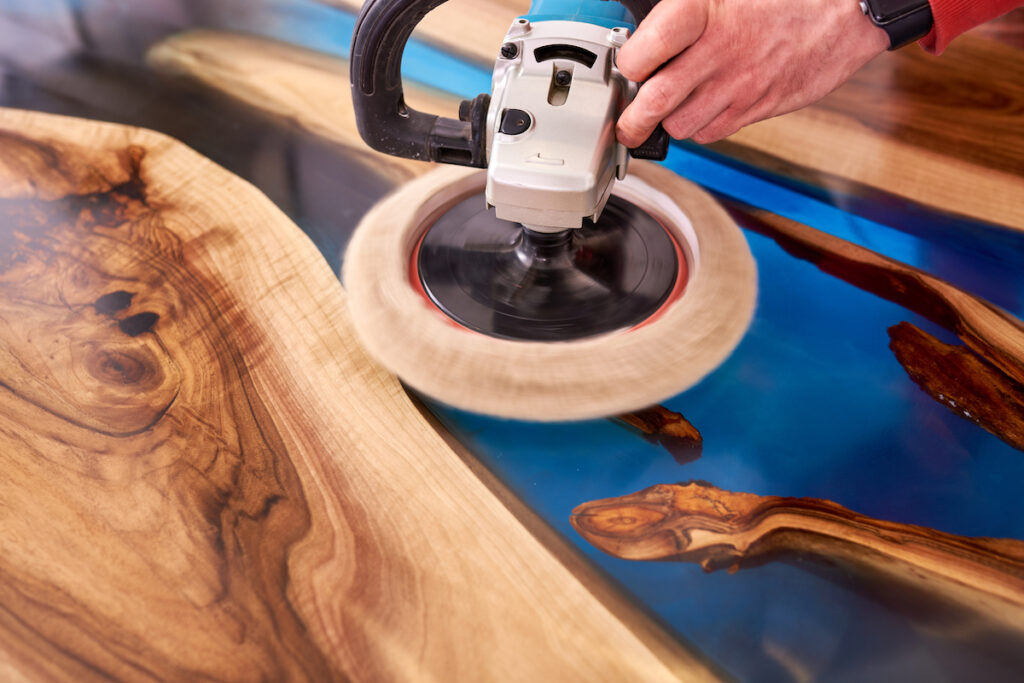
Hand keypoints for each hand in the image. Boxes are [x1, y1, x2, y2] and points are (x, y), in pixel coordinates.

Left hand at [616, 0, 889, 145]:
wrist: (847, 9)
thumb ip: (684, 12)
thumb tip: (647, 35)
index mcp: (702, 12)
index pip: (642, 53)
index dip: (628, 65)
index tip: (628, 67)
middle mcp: (718, 52)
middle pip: (654, 102)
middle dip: (631, 121)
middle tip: (626, 123)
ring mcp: (739, 85)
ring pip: (681, 124)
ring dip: (669, 122)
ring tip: (670, 110)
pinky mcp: (758, 107)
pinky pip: (712, 132)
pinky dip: (700, 127)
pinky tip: (704, 109)